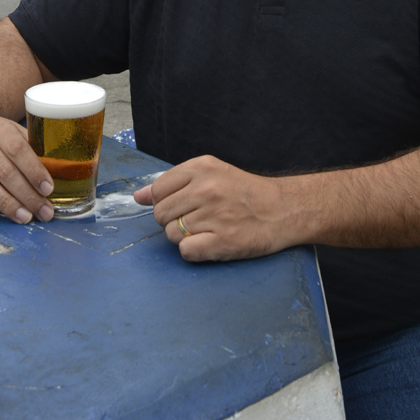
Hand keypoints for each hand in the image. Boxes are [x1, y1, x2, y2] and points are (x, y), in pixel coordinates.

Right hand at [0, 111, 55, 224]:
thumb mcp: (16, 130)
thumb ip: (34, 147)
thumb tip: (60, 169)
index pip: (18, 150)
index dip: (34, 170)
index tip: (49, 188)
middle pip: (5, 172)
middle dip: (28, 195)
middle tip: (45, 212)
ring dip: (7, 204)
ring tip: (26, 217)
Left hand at [133, 155, 288, 261]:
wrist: (282, 210)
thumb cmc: (244, 192)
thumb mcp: (210, 174)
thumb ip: (173, 182)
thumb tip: (137, 196)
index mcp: (202, 168)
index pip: (158, 189)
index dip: (164, 202)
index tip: (181, 205)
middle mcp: (207, 189)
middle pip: (160, 214)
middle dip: (172, 221)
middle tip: (196, 219)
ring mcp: (215, 215)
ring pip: (171, 234)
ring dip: (184, 237)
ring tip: (207, 229)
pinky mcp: (223, 241)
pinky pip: (186, 251)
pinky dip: (194, 251)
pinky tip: (210, 243)